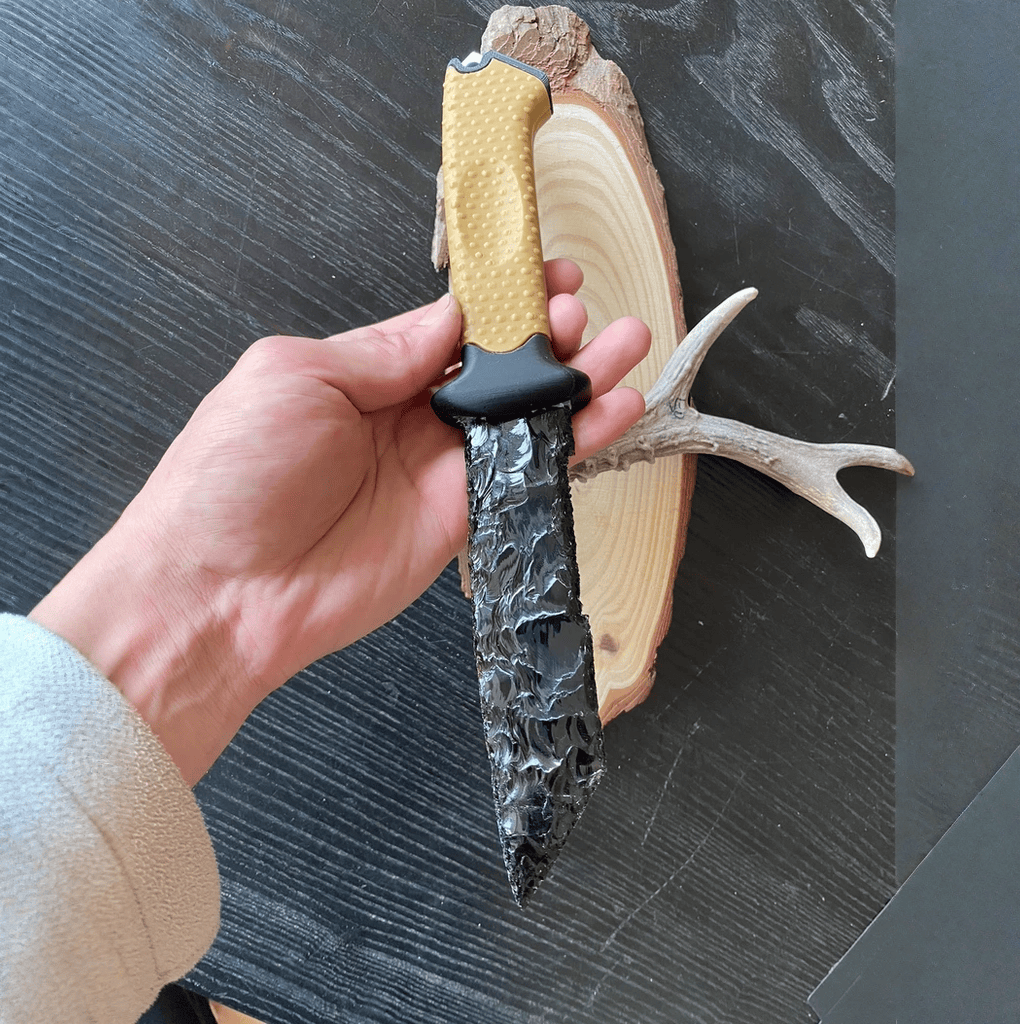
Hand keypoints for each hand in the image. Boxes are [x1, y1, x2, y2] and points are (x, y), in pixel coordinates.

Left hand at [31, 260, 649, 783]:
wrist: (221, 592)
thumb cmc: (231, 478)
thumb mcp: (295, 375)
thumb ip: (382, 347)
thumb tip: (447, 317)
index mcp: (363, 373)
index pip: (450, 326)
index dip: (498, 299)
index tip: (540, 271)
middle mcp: (407, 418)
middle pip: (497, 368)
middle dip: (546, 333)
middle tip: (584, 309)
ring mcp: (438, 471)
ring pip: (524, 416)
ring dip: (577, 379)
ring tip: (624, 343)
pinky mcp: (461, 520)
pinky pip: (528, 473)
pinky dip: (576, 442)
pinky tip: (613, 410)